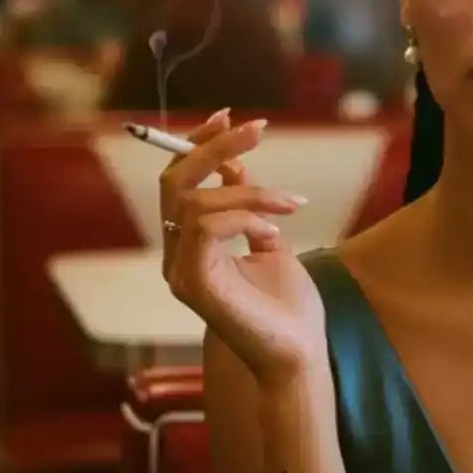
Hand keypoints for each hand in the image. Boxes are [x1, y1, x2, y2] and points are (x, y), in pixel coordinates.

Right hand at [160, 110, 327, 382]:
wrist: (298, 355)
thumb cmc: (288, 308)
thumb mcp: (268, 241)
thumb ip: (247, 206)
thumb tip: (236, 165)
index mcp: (190, 246)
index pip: (178, 184)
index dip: (199, 145)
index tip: (230, 117)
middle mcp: (177, 256)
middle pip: (174, 183)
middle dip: (214, 146)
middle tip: (259, 128)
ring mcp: (181, 271)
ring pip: (195, 202)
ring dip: (250, 192)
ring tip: (289, 205)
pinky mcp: (194, 283)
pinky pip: (205, 227)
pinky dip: (244, 217)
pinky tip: (273, 233)